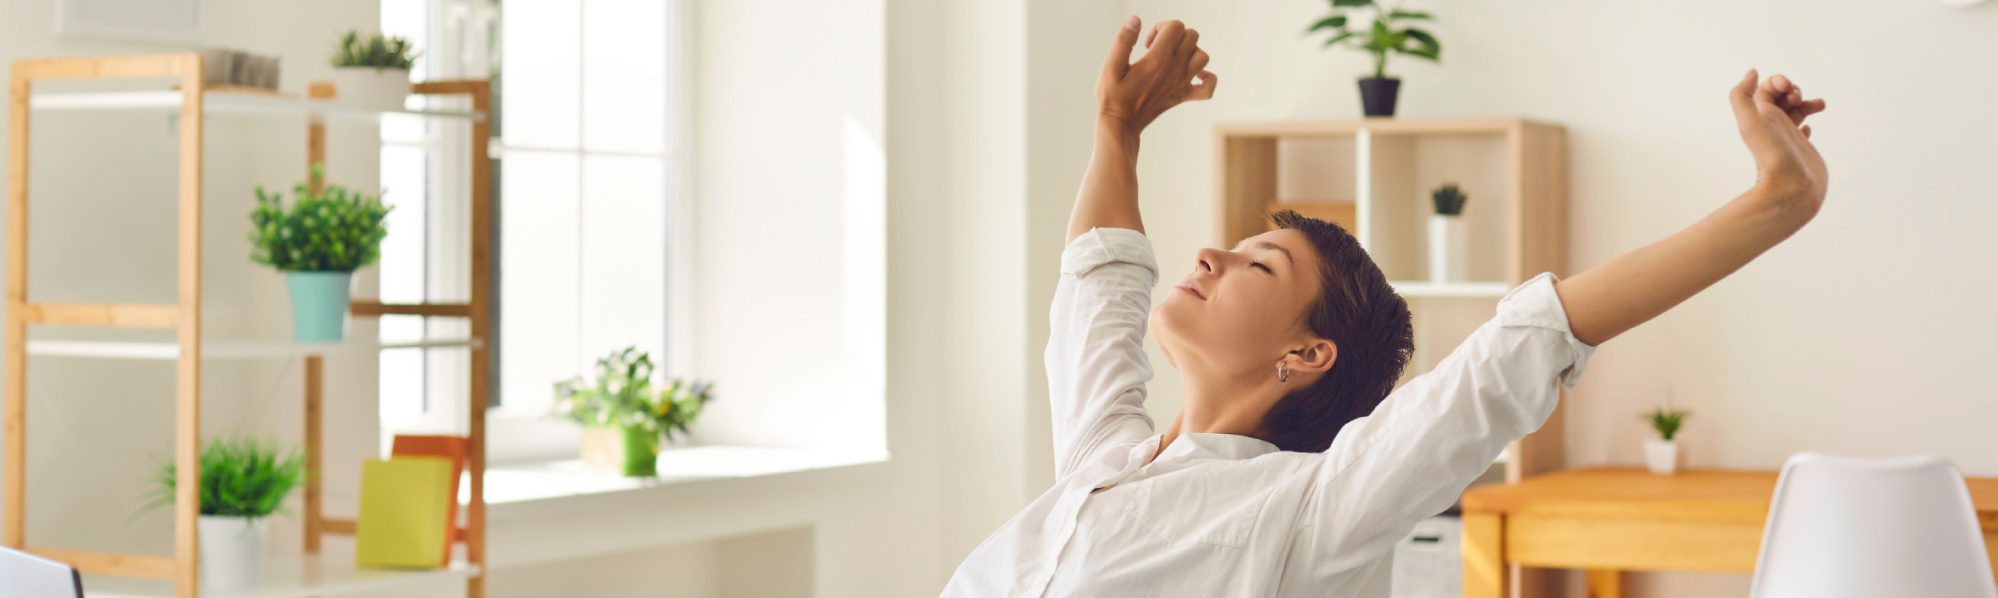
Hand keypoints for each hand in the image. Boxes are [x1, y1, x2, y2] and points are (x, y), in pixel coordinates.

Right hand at [1097, 17, 1215, 138]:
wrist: (1121, 124)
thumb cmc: (1112, 96)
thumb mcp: (1111, 66)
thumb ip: (1123, 41)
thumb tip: (1135, 20)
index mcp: (1158, 59)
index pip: (1176, 26)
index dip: (1161, 27)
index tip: (1147, 43)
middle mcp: (1174, 69)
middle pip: (1192, 36)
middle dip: (1176, 36)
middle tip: (1157, 48)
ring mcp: (1181, 84)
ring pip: (1203, 57)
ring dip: (1190, 52)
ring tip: (1171, 59)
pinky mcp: (1183, 97)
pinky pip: (1208, 88)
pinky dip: (1207, 79)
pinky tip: (1194, 76)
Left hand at [1728, 69, 1828, 219]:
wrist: (1791, 189)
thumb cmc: (1772, 157)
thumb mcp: (1750, 123)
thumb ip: (1741, 96)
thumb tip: (1750, 72)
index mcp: (1759, 117)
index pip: (1765, 89)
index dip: (1778, 81)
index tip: (1788, 88)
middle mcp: (1771, 126)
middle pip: (1781, 97)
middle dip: (1794, 90)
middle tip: (1798, 99)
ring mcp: (1787, 138)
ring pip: (1795, 111)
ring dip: (1806, 102)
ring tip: (1819, 105)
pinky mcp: (1801, 149)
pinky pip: (1801, 131)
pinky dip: (1806, 122)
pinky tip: (1807, 128)